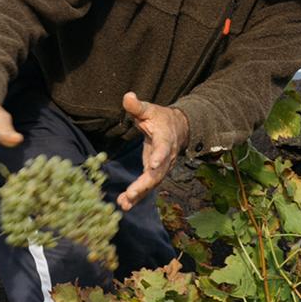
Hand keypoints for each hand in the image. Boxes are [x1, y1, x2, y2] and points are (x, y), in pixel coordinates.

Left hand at [117, 91, 187, 211]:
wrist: (177, 130)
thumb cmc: (161, 118)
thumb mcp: (150, 110)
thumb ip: (138, 106)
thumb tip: (127, 96)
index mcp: (166, 139)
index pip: (164, 149)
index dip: (159, 157)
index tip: (153, 166)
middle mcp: (166, 157)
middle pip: (157, 174)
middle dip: (144, 185)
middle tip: (130, 194)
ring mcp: (162, 168)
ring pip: (152, 184)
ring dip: (138, 196)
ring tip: (123, 205)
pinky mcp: (155, 174)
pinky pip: (147, 187)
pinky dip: (136, 197)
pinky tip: (123, 204)